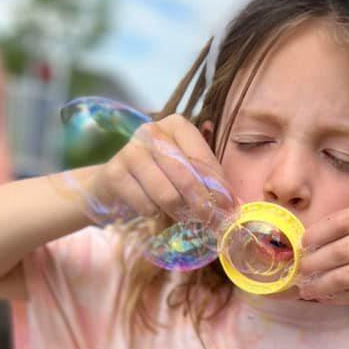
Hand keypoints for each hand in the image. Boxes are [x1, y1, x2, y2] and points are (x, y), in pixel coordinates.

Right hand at [94, 114, 228, 222]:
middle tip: (210, 223)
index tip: (229, 209)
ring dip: (176, 213)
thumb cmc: (155, 177)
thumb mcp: (183, 172)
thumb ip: (207, 181)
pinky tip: (151, 212)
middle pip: (186, 177)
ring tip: (179, 218)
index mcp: (176, 125)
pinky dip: (153, 215)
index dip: (219, 188)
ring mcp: (131, 150)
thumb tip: (235, 204)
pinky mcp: (115, 173)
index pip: (203, 159)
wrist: (112, 185)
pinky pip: (146, 205)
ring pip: (167, 194)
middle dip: (202, 205)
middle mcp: (152, 131)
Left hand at [299, 199, 348, 327]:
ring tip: (306, 288)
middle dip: (315, 261)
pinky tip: (324, 298)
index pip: (345, 219)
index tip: (302, 244)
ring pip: (346, 274)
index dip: (318, 232)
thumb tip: (314, 243)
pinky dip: (336, 298)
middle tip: (300, 270)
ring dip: (320, 283)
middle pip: (342, 248)